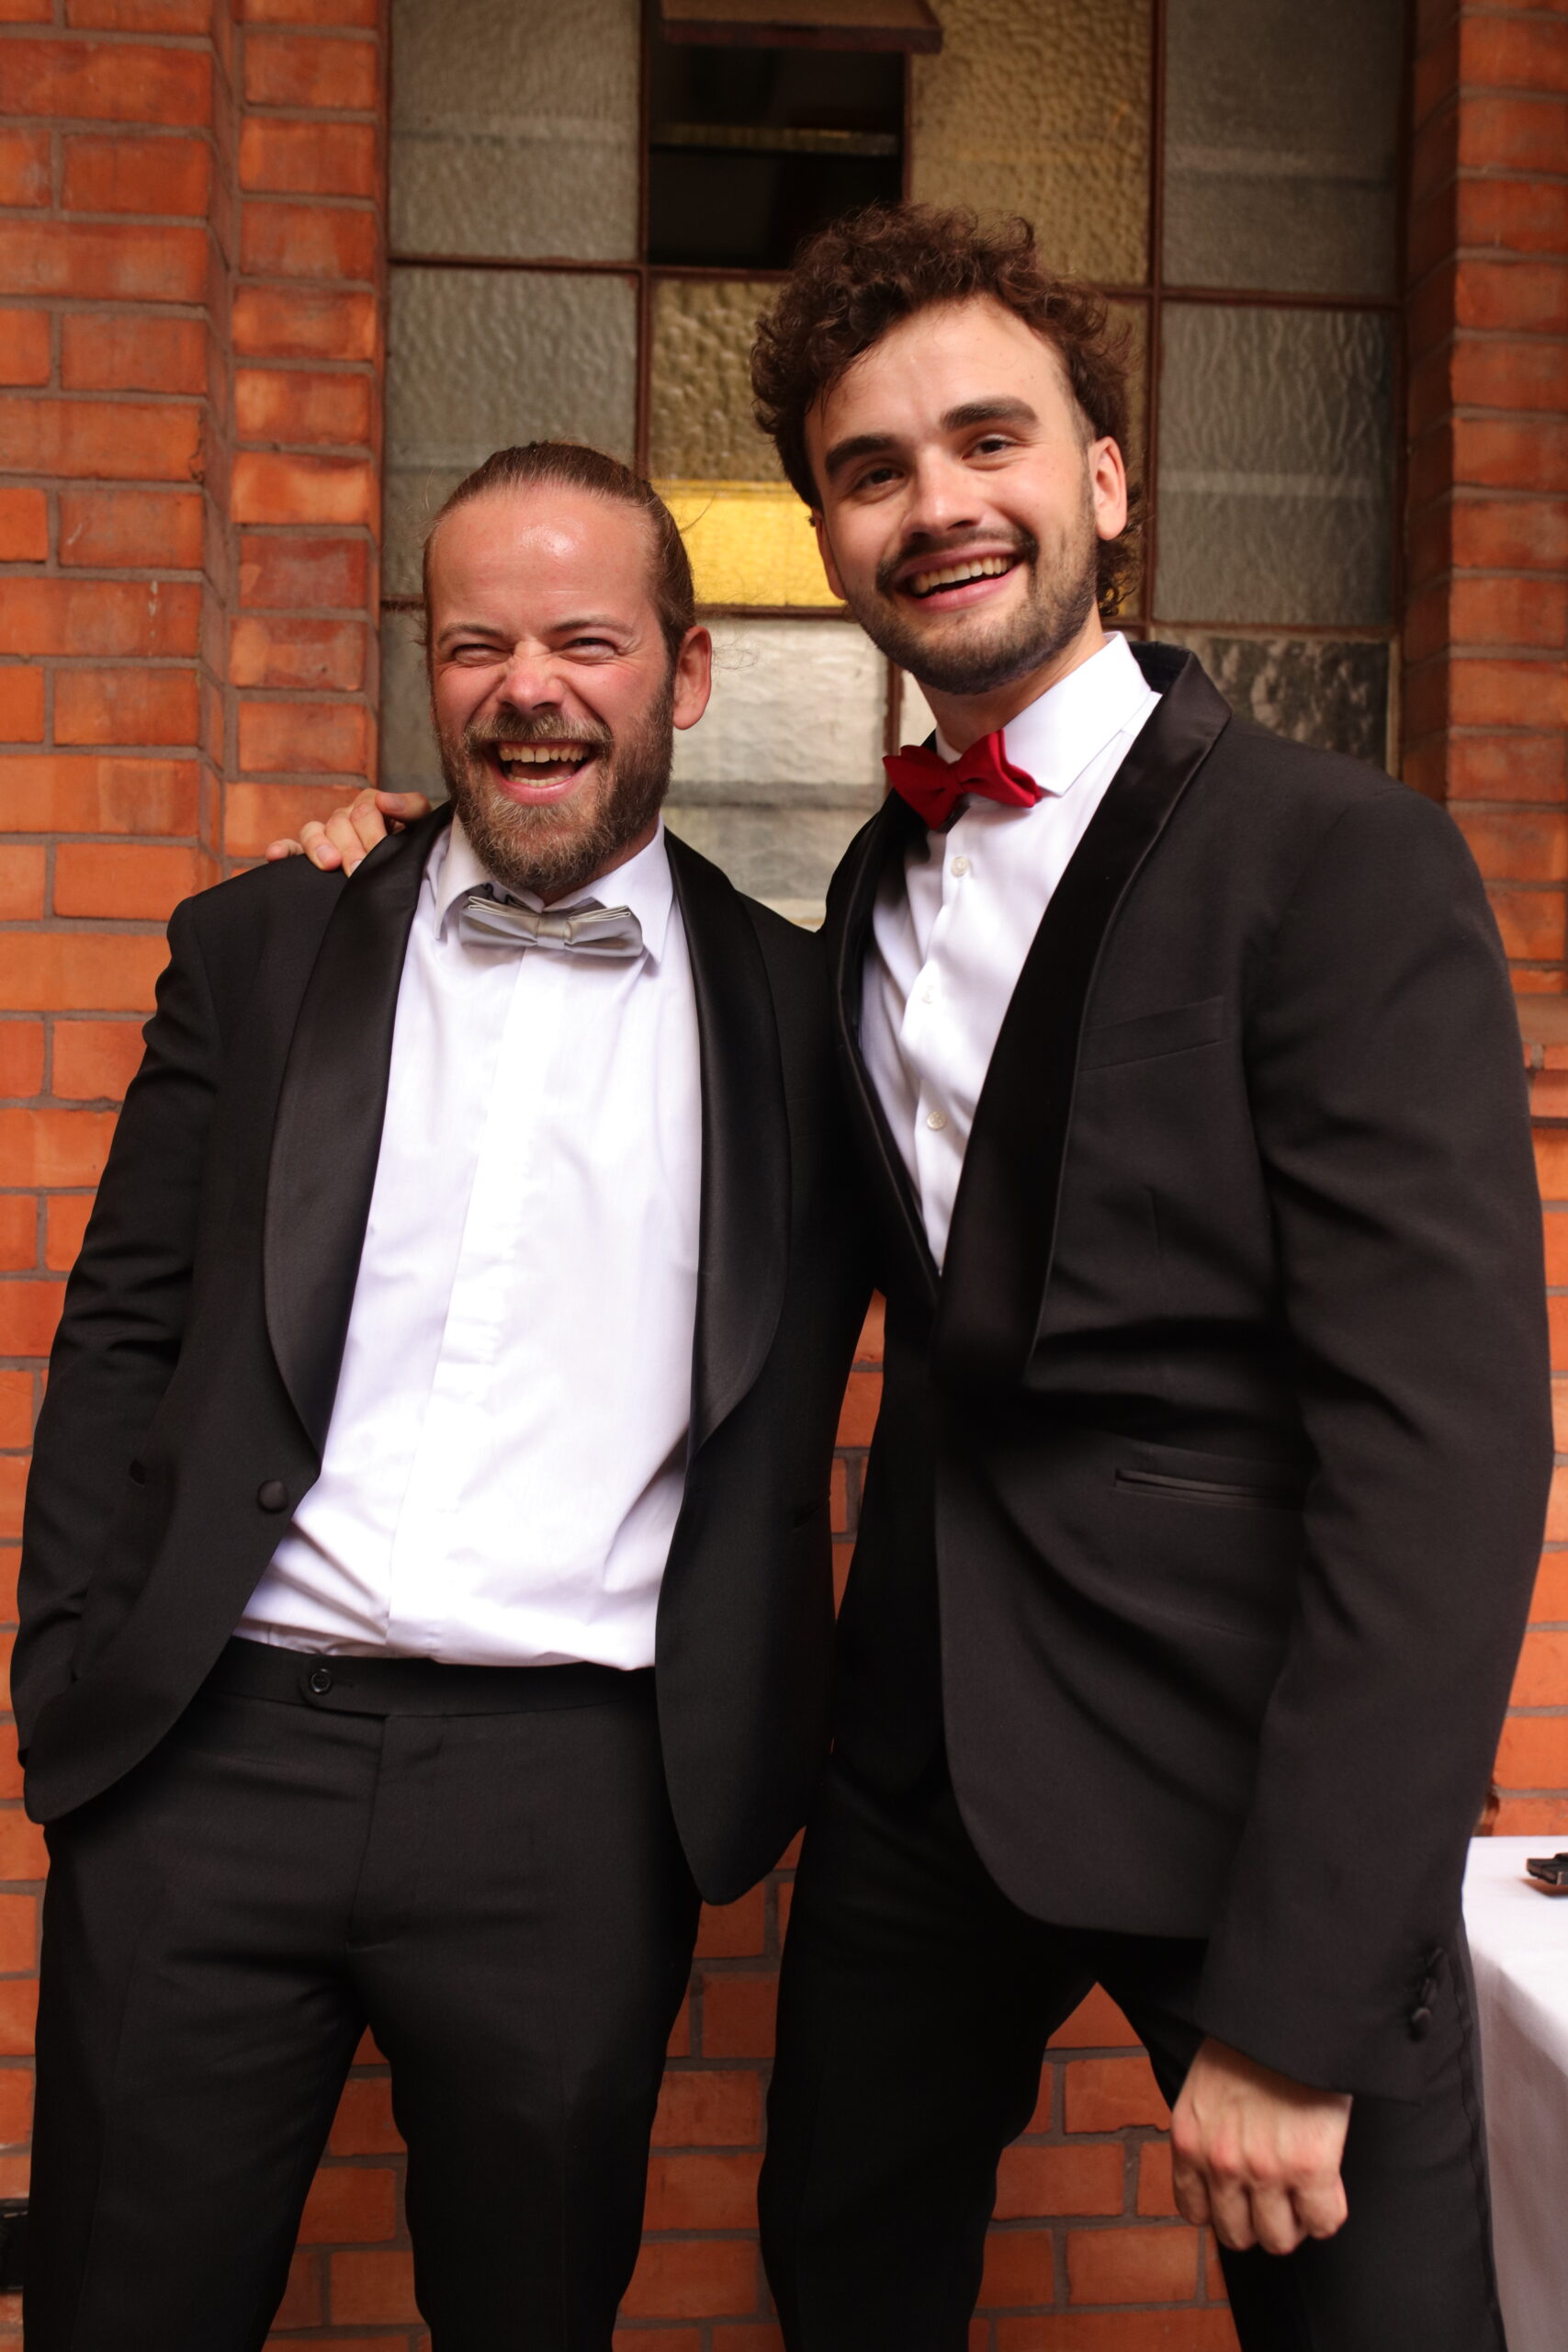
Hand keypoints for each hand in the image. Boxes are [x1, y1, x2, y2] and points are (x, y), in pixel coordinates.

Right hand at [264, 789, 431, 875]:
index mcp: (372, 807)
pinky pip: (291, 849)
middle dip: (350, 847)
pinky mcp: (310, 855)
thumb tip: (384, 800)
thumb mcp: (421, 826)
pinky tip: (275, 855)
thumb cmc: (415, 849)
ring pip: (313, 831)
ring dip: (319, 846)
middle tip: (358, 869)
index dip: (371, 830)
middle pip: (340, 822)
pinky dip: (282, 850)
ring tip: (329, 863)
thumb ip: (411, 808)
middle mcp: (346, 818)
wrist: (415, 878)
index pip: (366, 807)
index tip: (378, 852)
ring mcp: (327, 836)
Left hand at [1170, 2036, 1350, 2255]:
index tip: (1242, 2198)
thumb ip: (1209, 2131)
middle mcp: (1221, 2162)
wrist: (1287, 2011)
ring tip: (1304, 2194)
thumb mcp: (1206, 2088)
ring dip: (1295, 2222)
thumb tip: (1223, 2170)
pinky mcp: (1310, 2167)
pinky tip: (1328, 2185)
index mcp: (1189, 2139)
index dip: (1223, 2209)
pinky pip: (1323, 2222)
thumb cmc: (1250, 2041)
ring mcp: (1265, 2169)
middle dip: (1259, 2221)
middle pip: (1237, 2235)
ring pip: (1279, 2239)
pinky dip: (1328, 2212)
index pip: (1194, 2210)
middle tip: (1279, 2199)